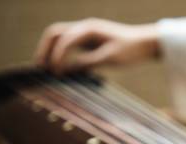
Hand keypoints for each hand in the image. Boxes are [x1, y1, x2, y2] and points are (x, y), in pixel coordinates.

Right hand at [34, 18, 159, 73]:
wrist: (146, 43)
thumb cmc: (131, 50)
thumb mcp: (110, 59)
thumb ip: (87, 63)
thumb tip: (65, 70)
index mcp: (89, 29)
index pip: (64, 40)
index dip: (56, 57)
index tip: (54, 74)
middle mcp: (84, 28)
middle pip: (55, 33)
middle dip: (45, 49)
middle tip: (39, 68)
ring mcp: (86, 33)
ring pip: (60, 37)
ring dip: (50, 51)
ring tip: (45, 68)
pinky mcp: (90, 41)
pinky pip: (69, 45)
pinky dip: (61, 54)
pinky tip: (60, 68)